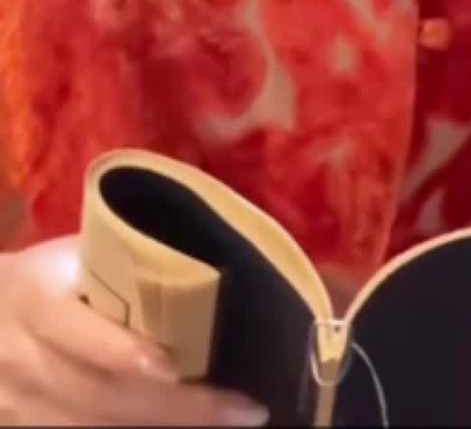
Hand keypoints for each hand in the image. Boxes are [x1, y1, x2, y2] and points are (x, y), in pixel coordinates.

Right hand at [0, 236, 268, 425]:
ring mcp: (24, 410)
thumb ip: (115, 265)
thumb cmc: (35, 279)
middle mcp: (25, 364)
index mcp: (34, 305)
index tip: (170, 365)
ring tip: (229, 422)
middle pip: (98, 396)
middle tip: (243, 409)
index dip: (119, 352)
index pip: (73, 334)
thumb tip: (197, 262)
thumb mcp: (63, 261)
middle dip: (175, 408)